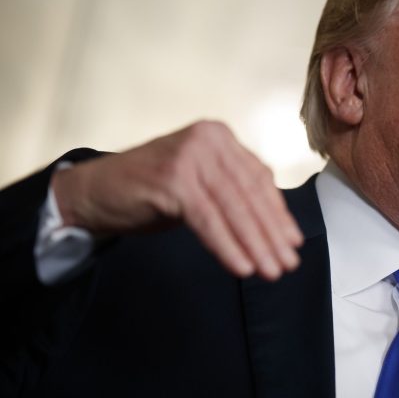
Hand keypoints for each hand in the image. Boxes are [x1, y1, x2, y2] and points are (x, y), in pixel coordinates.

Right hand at [51, 120, 302, 279]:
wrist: (94, 191)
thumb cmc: (152, 190)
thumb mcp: (201, 184)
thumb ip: (235, 191)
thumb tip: (278, 223)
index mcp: (220, 136)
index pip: (258, 179)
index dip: (278, 213)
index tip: (294, 242)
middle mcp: (208, 139)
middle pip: (250, 194)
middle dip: (271, 233)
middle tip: (288, 262)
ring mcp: (190, 155)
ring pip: (233, 208)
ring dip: (255, 244)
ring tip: (271, 270)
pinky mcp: (172, 177)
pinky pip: (208, 219)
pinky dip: (228, 246)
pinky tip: (242, 267)